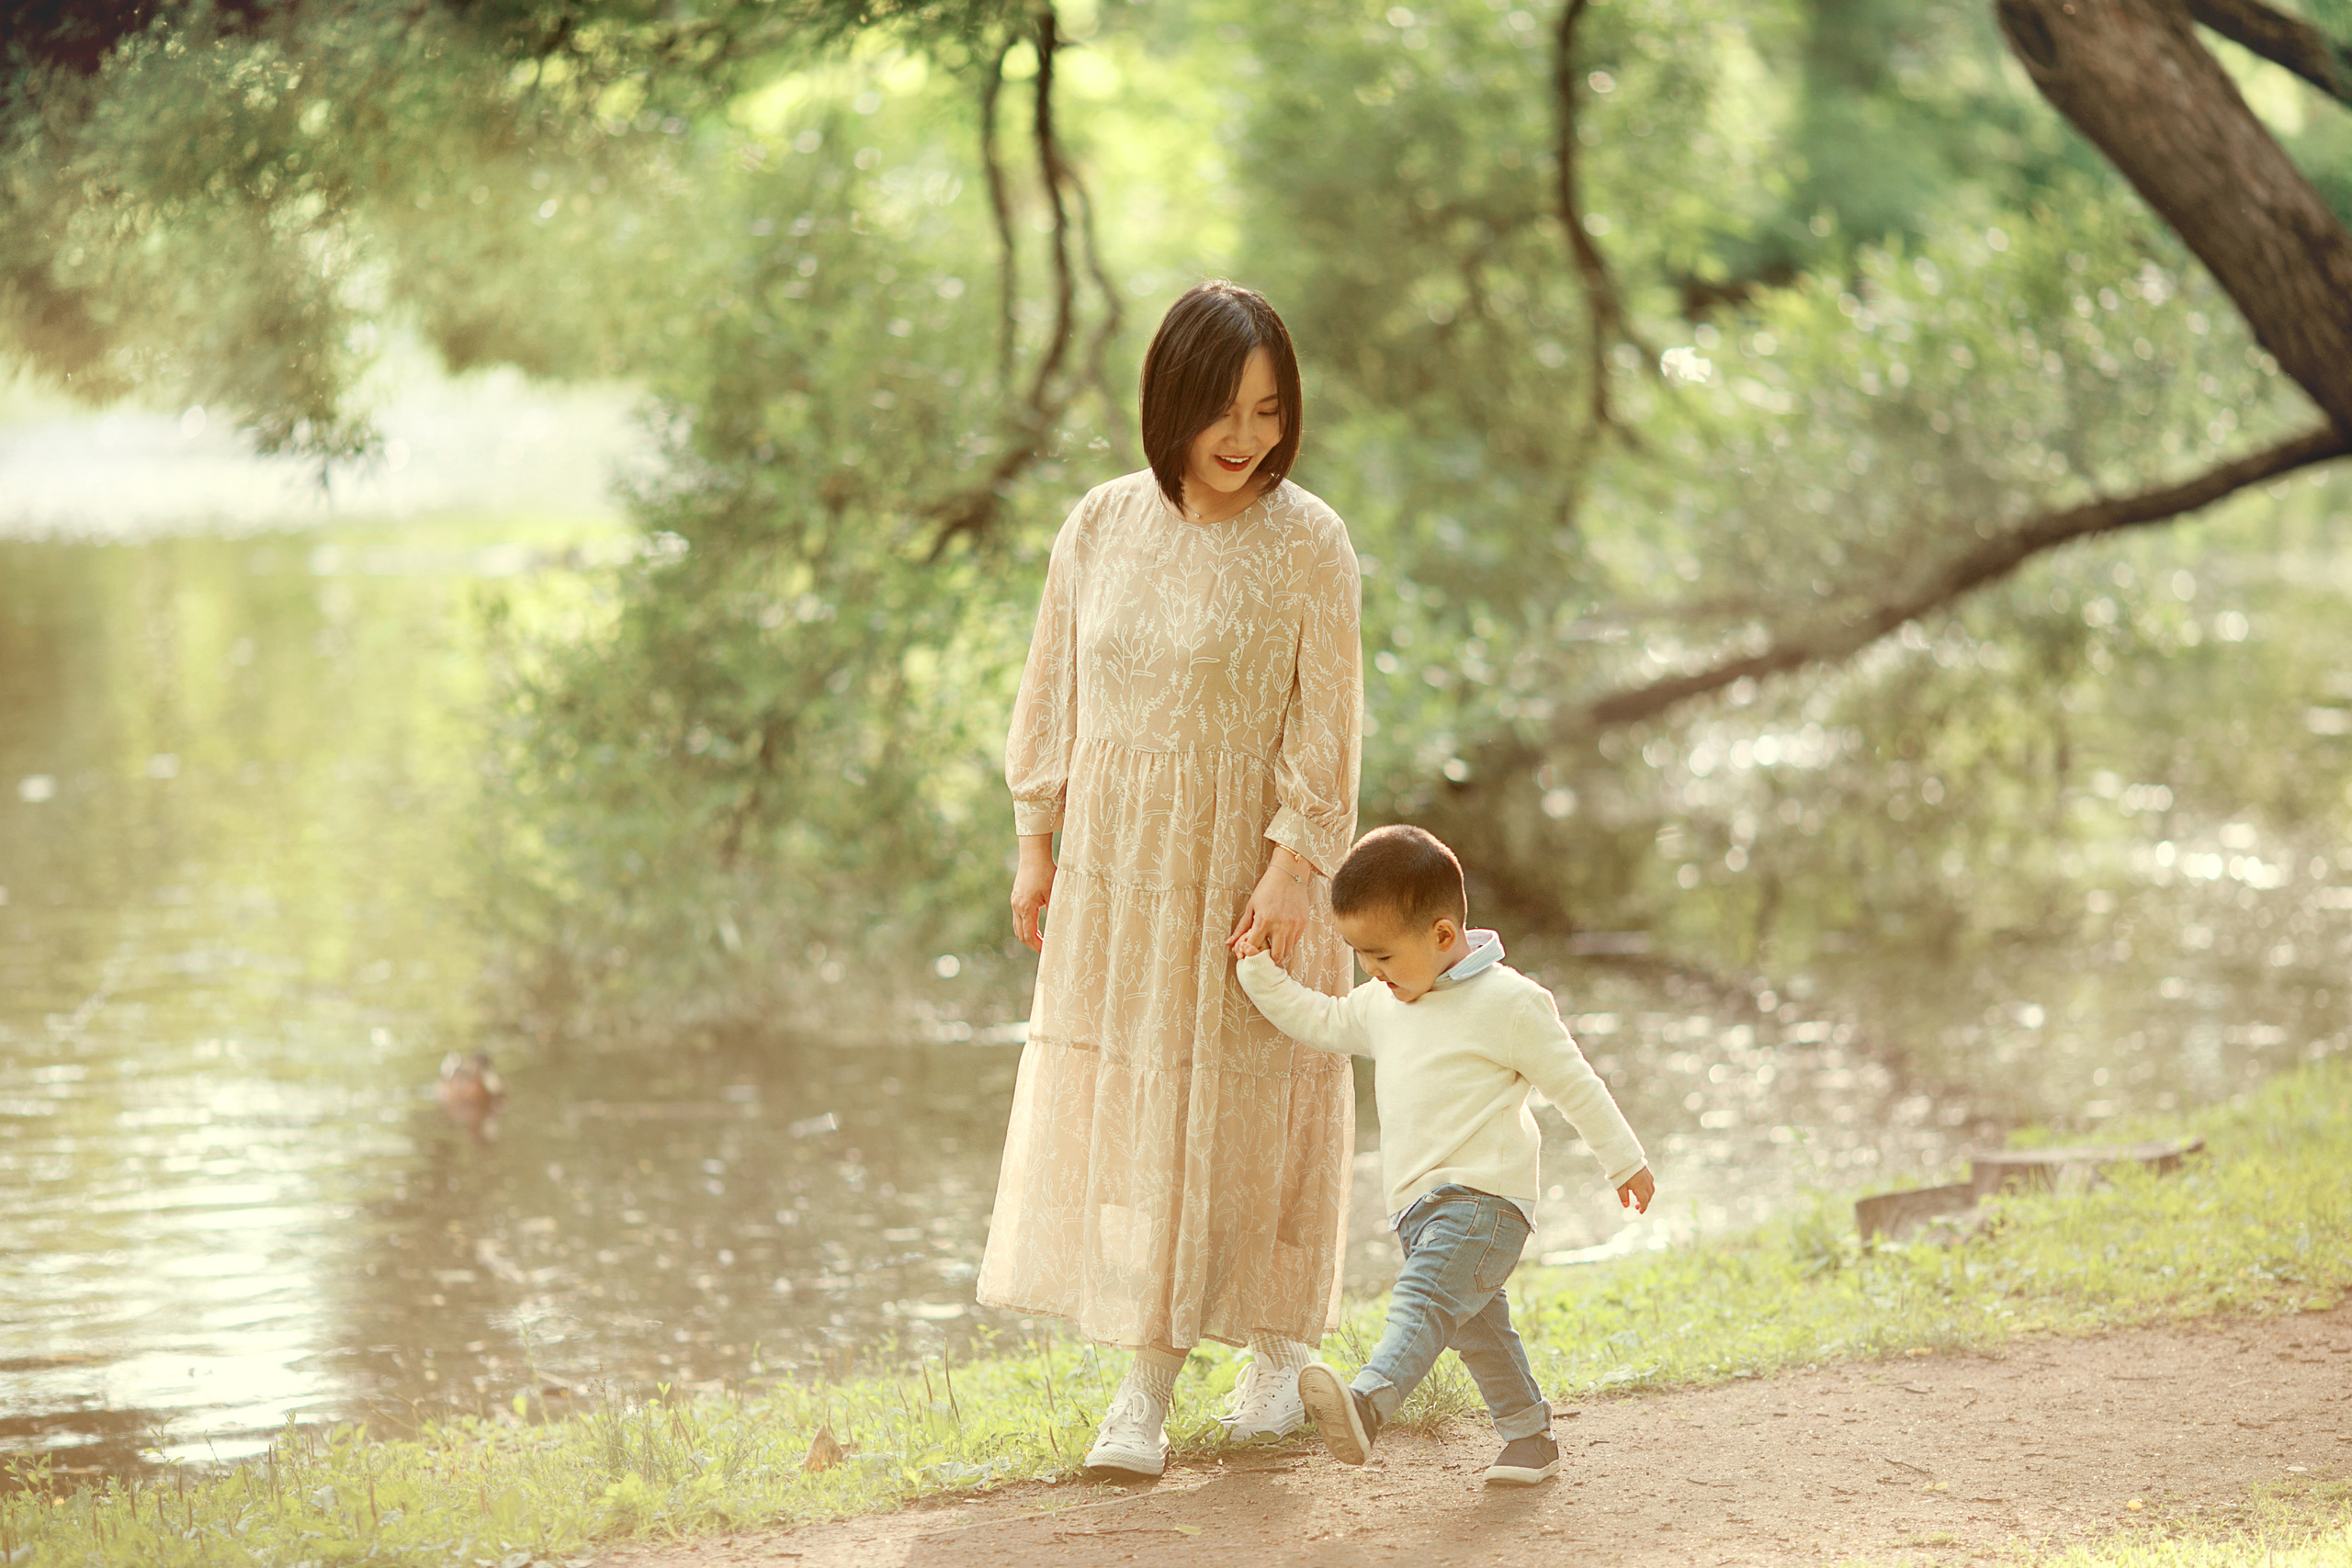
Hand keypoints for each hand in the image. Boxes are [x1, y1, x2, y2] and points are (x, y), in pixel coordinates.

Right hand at [1009, 834, 1055, 952]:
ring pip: (1017, 926)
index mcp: (1026, 908)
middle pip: (1020, 934)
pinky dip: (1025, 926)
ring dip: (1027, 935)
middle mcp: (1017, 906)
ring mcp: (1014, 901)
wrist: (1033, 855)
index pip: (1028, 935)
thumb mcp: (1055, 893)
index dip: (1037, 946)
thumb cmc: (1046, 872)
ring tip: (1040, 941)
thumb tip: (1060, 930)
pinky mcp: (1015, 897)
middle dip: (1031, 944)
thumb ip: (1056, 911)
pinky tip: (1036, 926)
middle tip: (1044, 950)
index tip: (1047, 952)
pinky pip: (1018, 917)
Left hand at [1227, 846, 1313, 964]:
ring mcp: (1293, 926)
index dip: (1249, 952)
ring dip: (1279, 951)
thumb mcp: (1251, 906)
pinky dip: (1288, 943)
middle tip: (1263, 954)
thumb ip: (1241, 927)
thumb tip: (1229, 943)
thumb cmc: (1267, 888)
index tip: (1248, 951)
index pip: (1254, 948)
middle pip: (1275, 956)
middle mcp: (1280, 926)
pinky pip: (1295, 941)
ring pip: (1287, 951)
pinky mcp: (1302, 924)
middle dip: (1267, 958)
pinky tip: (1282, 935)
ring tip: (1272, 944)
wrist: (1289, 875)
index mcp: (1264, 922)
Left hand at [1618, 1166, 1654, 1214]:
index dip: (1643, 1207)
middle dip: (1644, 1202)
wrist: (1625, 1157)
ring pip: (1651, 1190)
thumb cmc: (1621, 1172)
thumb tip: (1626, 1206)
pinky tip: (1642, 1188)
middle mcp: (1646, 1183)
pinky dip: (1648, 1188)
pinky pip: (1651, 1183)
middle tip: (1637, 1206)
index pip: (1644, 1201)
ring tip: (1639, 1197)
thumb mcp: (1620, 1186)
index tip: (1640, 1212)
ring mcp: (1648, 1177)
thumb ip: (1623, 1196)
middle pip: (1649, 1196)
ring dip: (1647, 1195)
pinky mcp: (1647, 1172)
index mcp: (1640, 1188)